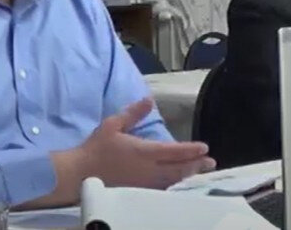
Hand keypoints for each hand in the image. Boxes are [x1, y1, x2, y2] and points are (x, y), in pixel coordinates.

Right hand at [80, 98, 215, 188]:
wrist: (79, 173)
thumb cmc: (96, 148)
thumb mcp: (113, 124)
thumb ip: (133, 113)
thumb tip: (149, 100)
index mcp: (144, 152)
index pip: (173, 151)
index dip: (191, 150)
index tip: (205, 147)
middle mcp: (148, 170)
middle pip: (178, 169)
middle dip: (196, 165)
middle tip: (211, 162)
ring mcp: (144, 183)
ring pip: (172, 181)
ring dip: (188, 175)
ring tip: (200, 171)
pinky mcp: (138, 191)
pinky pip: (162, 189)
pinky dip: (175, 185)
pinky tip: (180, 183)